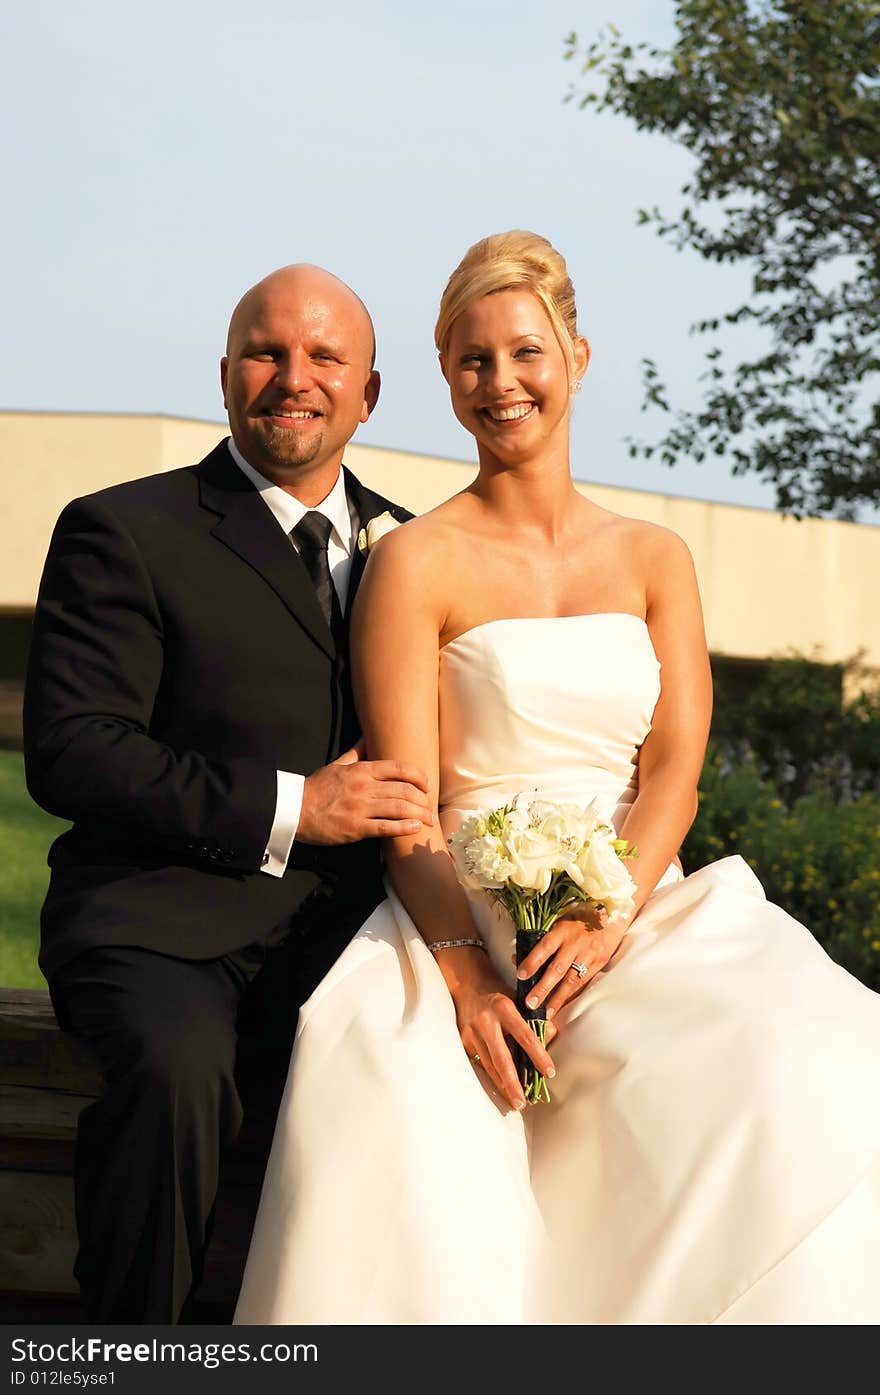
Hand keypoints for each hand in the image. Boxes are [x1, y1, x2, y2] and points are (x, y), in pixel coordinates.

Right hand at [297, 744, 432, 844]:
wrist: (294, 810)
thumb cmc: (317, 788)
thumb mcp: (338, 764)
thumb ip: (356, 750)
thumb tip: (367, 732)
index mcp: (361, 770)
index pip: (398, 768)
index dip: (418, 776)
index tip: (427, 785)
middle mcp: (364, 786)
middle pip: (404, 789)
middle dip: (423, 799)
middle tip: (432, 808)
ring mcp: (360, 807)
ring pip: (399, 808)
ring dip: (419, 814)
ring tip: (429, 820)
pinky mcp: (356, 828)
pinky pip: (386, 827)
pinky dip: (404, 828)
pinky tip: (415, 828)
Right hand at [440, 952, 556, 1111]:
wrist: (467, 986)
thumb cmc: (499, 995)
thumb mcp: (518, 1000)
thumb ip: (535, 1018)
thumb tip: (552, 1036)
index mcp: (504, 1008)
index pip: (524, 1035)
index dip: (538, 1055)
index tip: (549, 1072)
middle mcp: (486, 1021)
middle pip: (502, 1058)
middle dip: (513, 1083)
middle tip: (523, 1102)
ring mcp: (472, 1033)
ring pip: (489, 1066)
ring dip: (503, 1086)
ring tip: (516, 1101)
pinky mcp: (463, 1041)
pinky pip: (480, 1063)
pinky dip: (492, 1077)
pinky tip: (502, 1088)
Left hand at [516, 907, 628, 1018]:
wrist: (611, 915)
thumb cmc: (579, 917)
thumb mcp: (559, 921)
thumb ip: (541, 940)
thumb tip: (519, 958)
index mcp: (563, 930)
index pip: (545, 947)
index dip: (532, 961)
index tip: (521, 975)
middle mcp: (576, 944)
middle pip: (558, 968)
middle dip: (543, 988)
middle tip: (530, 1003)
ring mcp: (589, 955)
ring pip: (571, 980)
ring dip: (557, 998)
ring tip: (546, 1013)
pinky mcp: (598, 964)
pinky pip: (583, 982)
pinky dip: (571, 995)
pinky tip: (562, 1006)